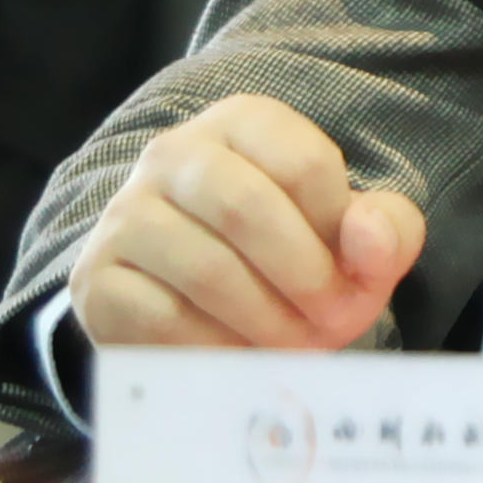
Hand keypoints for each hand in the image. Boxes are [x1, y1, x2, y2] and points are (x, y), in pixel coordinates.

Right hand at [71, 94, 424, 350]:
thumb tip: (369, 235)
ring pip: (206, 268)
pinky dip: (215, 350)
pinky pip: (161, 320)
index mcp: (242, 123)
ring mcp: (126, 214)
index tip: (354, 279)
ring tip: (293, 349)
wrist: (201, 304)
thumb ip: (386, 230)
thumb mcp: (353, 239)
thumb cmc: (293, 259)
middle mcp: (173, 153)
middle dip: (303, 279)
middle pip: (248, 209)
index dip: (341, 234)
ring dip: (264, 322)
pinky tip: (240, 359)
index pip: (304, 163)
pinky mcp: (96, 280)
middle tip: (331, 326)